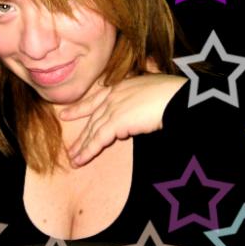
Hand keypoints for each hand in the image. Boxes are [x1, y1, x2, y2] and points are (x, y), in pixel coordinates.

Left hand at [61, 73, 186, 167]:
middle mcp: (114, 94)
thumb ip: (142, 97)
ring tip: (73, 159)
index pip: (96, 98)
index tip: (66, 114)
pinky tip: (80, 160)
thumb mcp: (153, 89)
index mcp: (122, 85)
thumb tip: (141, 107)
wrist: (178, 96)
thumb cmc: (173, 93)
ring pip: (93, 130)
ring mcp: (114, 106)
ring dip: (82, 146)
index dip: (80, 108)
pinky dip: (88, 151)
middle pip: (92, 117)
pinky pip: (98, 139)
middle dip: (80, 133)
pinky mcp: (117, 121)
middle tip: (70, 146)